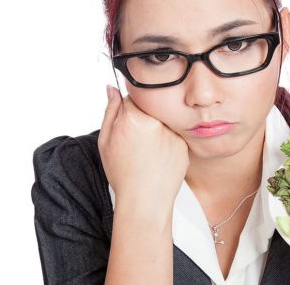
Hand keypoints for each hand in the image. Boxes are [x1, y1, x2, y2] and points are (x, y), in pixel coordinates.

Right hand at [98, 85, 188, 210]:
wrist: (145, 200)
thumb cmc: (123, 174)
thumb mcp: (106, 141)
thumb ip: (110, 111)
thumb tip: (112, 89)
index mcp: (134, 118)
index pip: (132, 96)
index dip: (127, 110)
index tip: (127, 123)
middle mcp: (156, 122)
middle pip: (150, 107)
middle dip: (143, 117)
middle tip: (138, 139)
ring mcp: (173, 132)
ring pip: (163, 120)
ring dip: (157, 128)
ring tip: (149, 151)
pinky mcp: (184, 143)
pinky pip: (174, 134)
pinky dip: (167, 141)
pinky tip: (159, 157)